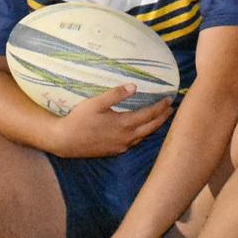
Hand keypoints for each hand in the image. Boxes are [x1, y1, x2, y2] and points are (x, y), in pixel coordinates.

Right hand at [48, 86, 174, 158]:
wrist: (65, 141)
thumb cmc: (79, 119)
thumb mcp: (96, 103)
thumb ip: (115, 94)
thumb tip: (135, 86)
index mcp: (124, 124)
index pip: (150, 114)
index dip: (161, 106)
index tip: (170, 99)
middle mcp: (127, 138)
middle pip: (151, 127)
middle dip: (163, 117)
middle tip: (171, 109)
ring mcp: (121, 146)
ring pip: (144, 137)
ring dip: (154, 127)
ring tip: (160, 118)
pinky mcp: (115, 151)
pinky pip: (134, 143)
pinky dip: (142, 135)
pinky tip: (141, 131)